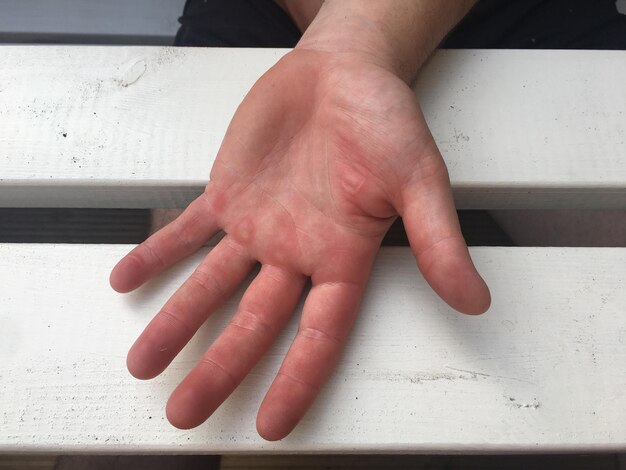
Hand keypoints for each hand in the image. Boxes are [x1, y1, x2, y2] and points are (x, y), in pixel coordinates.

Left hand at [110, 48, 489, 439]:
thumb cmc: (386, 119)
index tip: (270, 425)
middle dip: (218, 368)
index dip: (296, 381)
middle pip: (252, 324)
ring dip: (176, 321)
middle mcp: (296, 251)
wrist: (343, 71)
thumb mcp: (418, 179)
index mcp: (342, 257)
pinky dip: (158, 253)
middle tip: (184, 414)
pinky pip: (187, 230)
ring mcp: (258, 225)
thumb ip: (437, 240)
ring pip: (211, 285)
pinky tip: (127, 278)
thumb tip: (474, 299)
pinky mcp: (228, 194)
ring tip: (142, 363)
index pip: (319, 335)